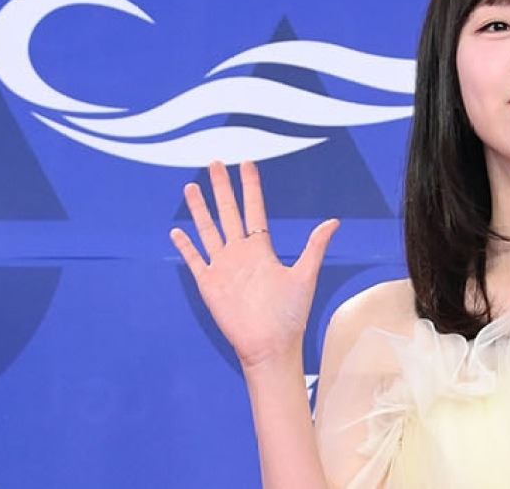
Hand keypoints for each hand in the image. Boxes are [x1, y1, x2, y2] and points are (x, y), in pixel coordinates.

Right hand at [170, 160, 338, 368]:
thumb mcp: (305, 276)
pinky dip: (186, 246)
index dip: (250, 187)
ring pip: (208, 230)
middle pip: (228, 212)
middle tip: (214, 163)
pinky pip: (194, 260)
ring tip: (191, 188)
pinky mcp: (209, 284)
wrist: (270, 345)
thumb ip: (314, 247)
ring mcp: (223, 267)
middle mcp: (240, 253)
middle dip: (222, 188)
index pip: (254, 209)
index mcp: (262, 249)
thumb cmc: (290, 315)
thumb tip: (334, 221)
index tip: (247, 164)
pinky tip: (176, 232)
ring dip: (200, 210)